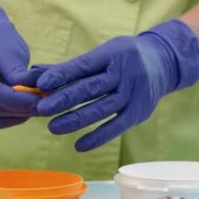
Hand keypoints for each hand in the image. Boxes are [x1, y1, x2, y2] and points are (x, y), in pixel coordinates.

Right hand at [0, 3, 41, 127]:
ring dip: (17, 116)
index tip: (39, 102)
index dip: (16, 100)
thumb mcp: (10, 51)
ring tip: (37, 109)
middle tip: (45, 107)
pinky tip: (25, 112)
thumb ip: (19, 75)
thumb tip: (35, 95)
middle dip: (20, 109)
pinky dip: (9, 117)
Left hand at [35, 19, 198, 150]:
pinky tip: (79, 145)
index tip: (41, 84)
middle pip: (91, 88)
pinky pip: (117, 126)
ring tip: (53, 127)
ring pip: (102, 109)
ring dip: (76, 119)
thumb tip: (35, 73)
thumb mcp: (101, 54)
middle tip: (41, 109)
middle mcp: (124, 73)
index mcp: (111, 54)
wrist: (164, 61)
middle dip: (65, 99)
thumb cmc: (123, 57)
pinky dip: (98, 137)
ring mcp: (133, 93)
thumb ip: (70, 67)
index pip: (83, 65)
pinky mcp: (139, 112)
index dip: (62, 74)